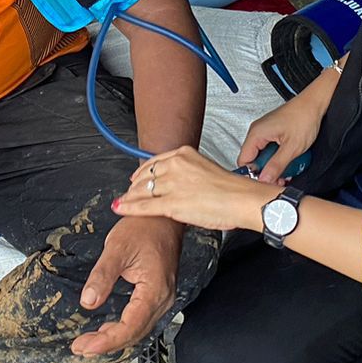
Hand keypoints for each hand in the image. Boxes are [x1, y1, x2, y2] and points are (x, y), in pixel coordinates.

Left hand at [72, 216, 182, 356]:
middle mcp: (163, 299)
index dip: (107, 341)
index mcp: (155, 290)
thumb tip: (88, 302)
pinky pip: (141, 320)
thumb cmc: (144, 227)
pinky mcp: (157, 295)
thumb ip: (102, 277)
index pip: (130, 327)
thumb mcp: (116, 248)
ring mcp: (162, 298)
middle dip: (106, 344)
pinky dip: (123, 329)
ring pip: (139, 330)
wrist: (162, 216)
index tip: (85, 346)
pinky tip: (107, 330)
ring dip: (114, 339)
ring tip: (89, 343)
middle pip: (135, 333)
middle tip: (80, 347)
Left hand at [114, 145, 272, 232]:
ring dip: (129, 197)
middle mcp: (175, 166)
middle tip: (128, 193)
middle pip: (145, 175)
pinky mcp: (172, 203)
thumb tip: (177, 183)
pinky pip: (144, 205)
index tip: (136, 176)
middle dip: (134, 186)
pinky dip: (129, 207)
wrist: (241, 199)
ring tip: (122, 202)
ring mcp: (172, 184)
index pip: (154, 161)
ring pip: (142, 190)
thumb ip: (188, 172)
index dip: (142, 171)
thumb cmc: (230, 189)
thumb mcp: (206, 168)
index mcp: (184, 154)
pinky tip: (120, 208)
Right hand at [237, 85, 331, 184]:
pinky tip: (289, 160)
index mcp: (257, 133)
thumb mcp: (292, 147)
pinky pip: (270, 150)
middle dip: (267, 171)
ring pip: (263, 156)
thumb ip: (276, 165)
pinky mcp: (273, 132)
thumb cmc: (304, 117)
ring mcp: (265, 132)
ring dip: (274, 165)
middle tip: (280, 178)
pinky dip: (279, 157)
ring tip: (287, 168)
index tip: (265, 182)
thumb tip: (264, 180)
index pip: (244, 160)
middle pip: (254, 159)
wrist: (315, 104)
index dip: (253, 174)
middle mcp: (258, 132)